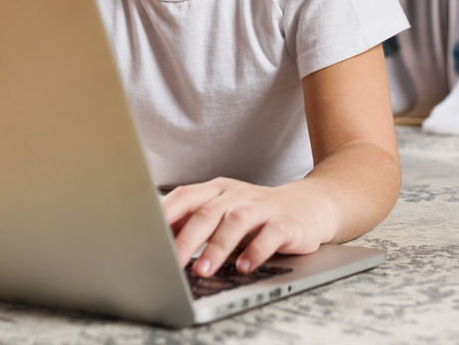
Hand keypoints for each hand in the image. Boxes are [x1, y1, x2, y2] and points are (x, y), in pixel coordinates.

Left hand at [162, 178, 325, 276]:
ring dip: (218, 247)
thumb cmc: (257, 214)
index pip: (186, 196)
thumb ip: (193, 221)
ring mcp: (263, 206)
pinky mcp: (286, 222)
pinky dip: (256, 251)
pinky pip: (270, 234)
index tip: (149, 237)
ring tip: (203, 269)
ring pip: (237, 221)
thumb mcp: (223, 213)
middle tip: (172, 262)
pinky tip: (244, 267)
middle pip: (208, 212)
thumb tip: (156, 238)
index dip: (166, 215)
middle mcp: (238, 195)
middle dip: (188, 238)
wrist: (309, 206)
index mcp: (217, 190)